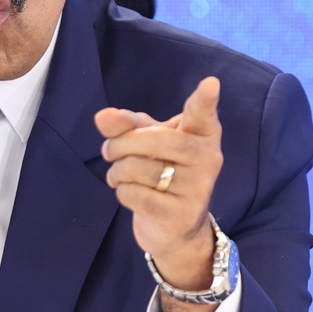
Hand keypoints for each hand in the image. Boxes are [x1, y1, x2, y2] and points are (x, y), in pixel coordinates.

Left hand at [94, 77, 222, 290]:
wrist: (175, 227)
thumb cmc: (163, 170)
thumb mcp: (147, 141)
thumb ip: (127, 125)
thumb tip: (102, 117)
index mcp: (203, 133)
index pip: (203, 114)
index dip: (205, 99)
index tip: (210, 83)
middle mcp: (208, 158)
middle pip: (154, 140)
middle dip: (120, 144)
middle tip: (109, 150)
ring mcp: (198, 188)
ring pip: (140, 168)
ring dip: (117, 171)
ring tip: (118, 175)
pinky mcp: (182, 215)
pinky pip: (136, 195)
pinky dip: (123, 192)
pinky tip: (130, 193)